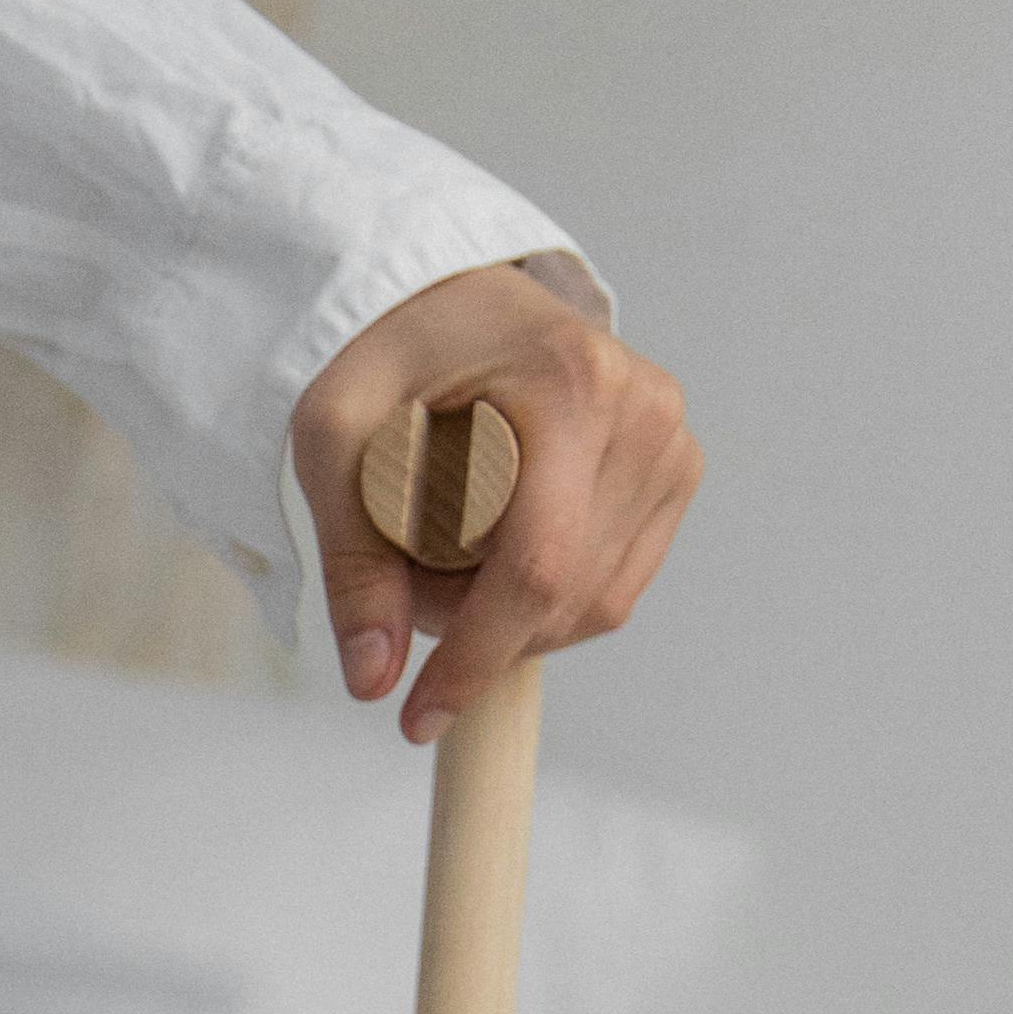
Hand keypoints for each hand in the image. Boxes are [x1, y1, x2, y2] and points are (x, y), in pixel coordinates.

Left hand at [293, 257, 697, 746]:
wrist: (454, 295)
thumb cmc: (391, 352)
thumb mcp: (336, 441)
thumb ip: (353, 564)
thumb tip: (372, 681)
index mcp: (568, 386)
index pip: (536, 567)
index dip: (476, 658)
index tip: (416, 718)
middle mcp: (641, 411)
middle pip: (564, 596)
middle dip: (475, 629)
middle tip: (407, 578)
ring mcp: (670, 440)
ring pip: (596, 604)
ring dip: (510, 618)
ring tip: (449, 549)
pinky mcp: (676, 468)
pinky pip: (614, 586)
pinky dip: (549, 599)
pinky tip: (499, 549)